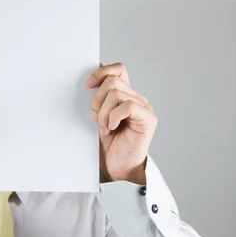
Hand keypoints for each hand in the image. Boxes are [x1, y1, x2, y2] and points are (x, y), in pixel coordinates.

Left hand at [85, 63, 156, 183]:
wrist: (115, 167)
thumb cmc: (106, 143)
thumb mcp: (96, 116)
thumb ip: (96, 99)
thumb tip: (87, 81)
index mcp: (124, 94)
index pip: (118, 69)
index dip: (101, 72)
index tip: (86, 85)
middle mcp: (136, 98)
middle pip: (112, 80)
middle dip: (97, 99)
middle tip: (95, 118)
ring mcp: (144, 107)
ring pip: (116, 93)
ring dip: (104, 112)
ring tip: (104, 127)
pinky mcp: (148, 119)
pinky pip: (128, 105)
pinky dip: (114, 116)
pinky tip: (111, 128)